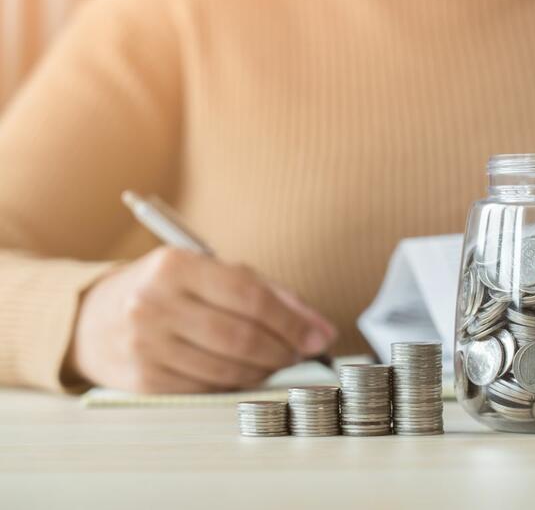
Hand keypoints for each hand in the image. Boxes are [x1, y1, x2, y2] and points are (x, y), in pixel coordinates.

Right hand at [67, 247, 336, 392]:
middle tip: (302, 354)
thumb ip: (267, 292)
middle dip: (283, 350)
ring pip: (227, 369)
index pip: (249, 297)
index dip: (291, 321)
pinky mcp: (144, 381)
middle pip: (241, 337)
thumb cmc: (166, 290)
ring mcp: (145, 346)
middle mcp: (154, 304)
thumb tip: (318, 328)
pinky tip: (247, 374)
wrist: (94, 317)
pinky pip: (207, 389)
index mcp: (174, 266)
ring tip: (278, 363)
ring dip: (265, 371)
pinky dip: (237, 385)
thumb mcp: (209, 272)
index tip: (318, 336)